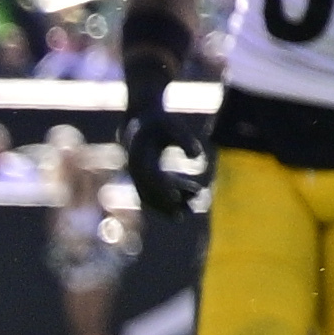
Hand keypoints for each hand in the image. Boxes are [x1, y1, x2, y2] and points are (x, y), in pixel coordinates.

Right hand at [122, 82, 202, 223]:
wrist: (141, 119)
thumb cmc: (160, 122)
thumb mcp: (173, 126)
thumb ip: (186, 140)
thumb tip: (197, 157)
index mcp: (139, 156)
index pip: (151, 177)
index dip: (162, 188)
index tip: (176, 198)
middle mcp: (135, 169)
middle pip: (149, 192)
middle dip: (164, 205)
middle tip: (182, 215)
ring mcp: (138, 174)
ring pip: (152, 195)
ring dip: (168, 204)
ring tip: (189, 210)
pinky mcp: (146, 176)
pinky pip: (157, 191)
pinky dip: (172, 194)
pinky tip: (191, 194)